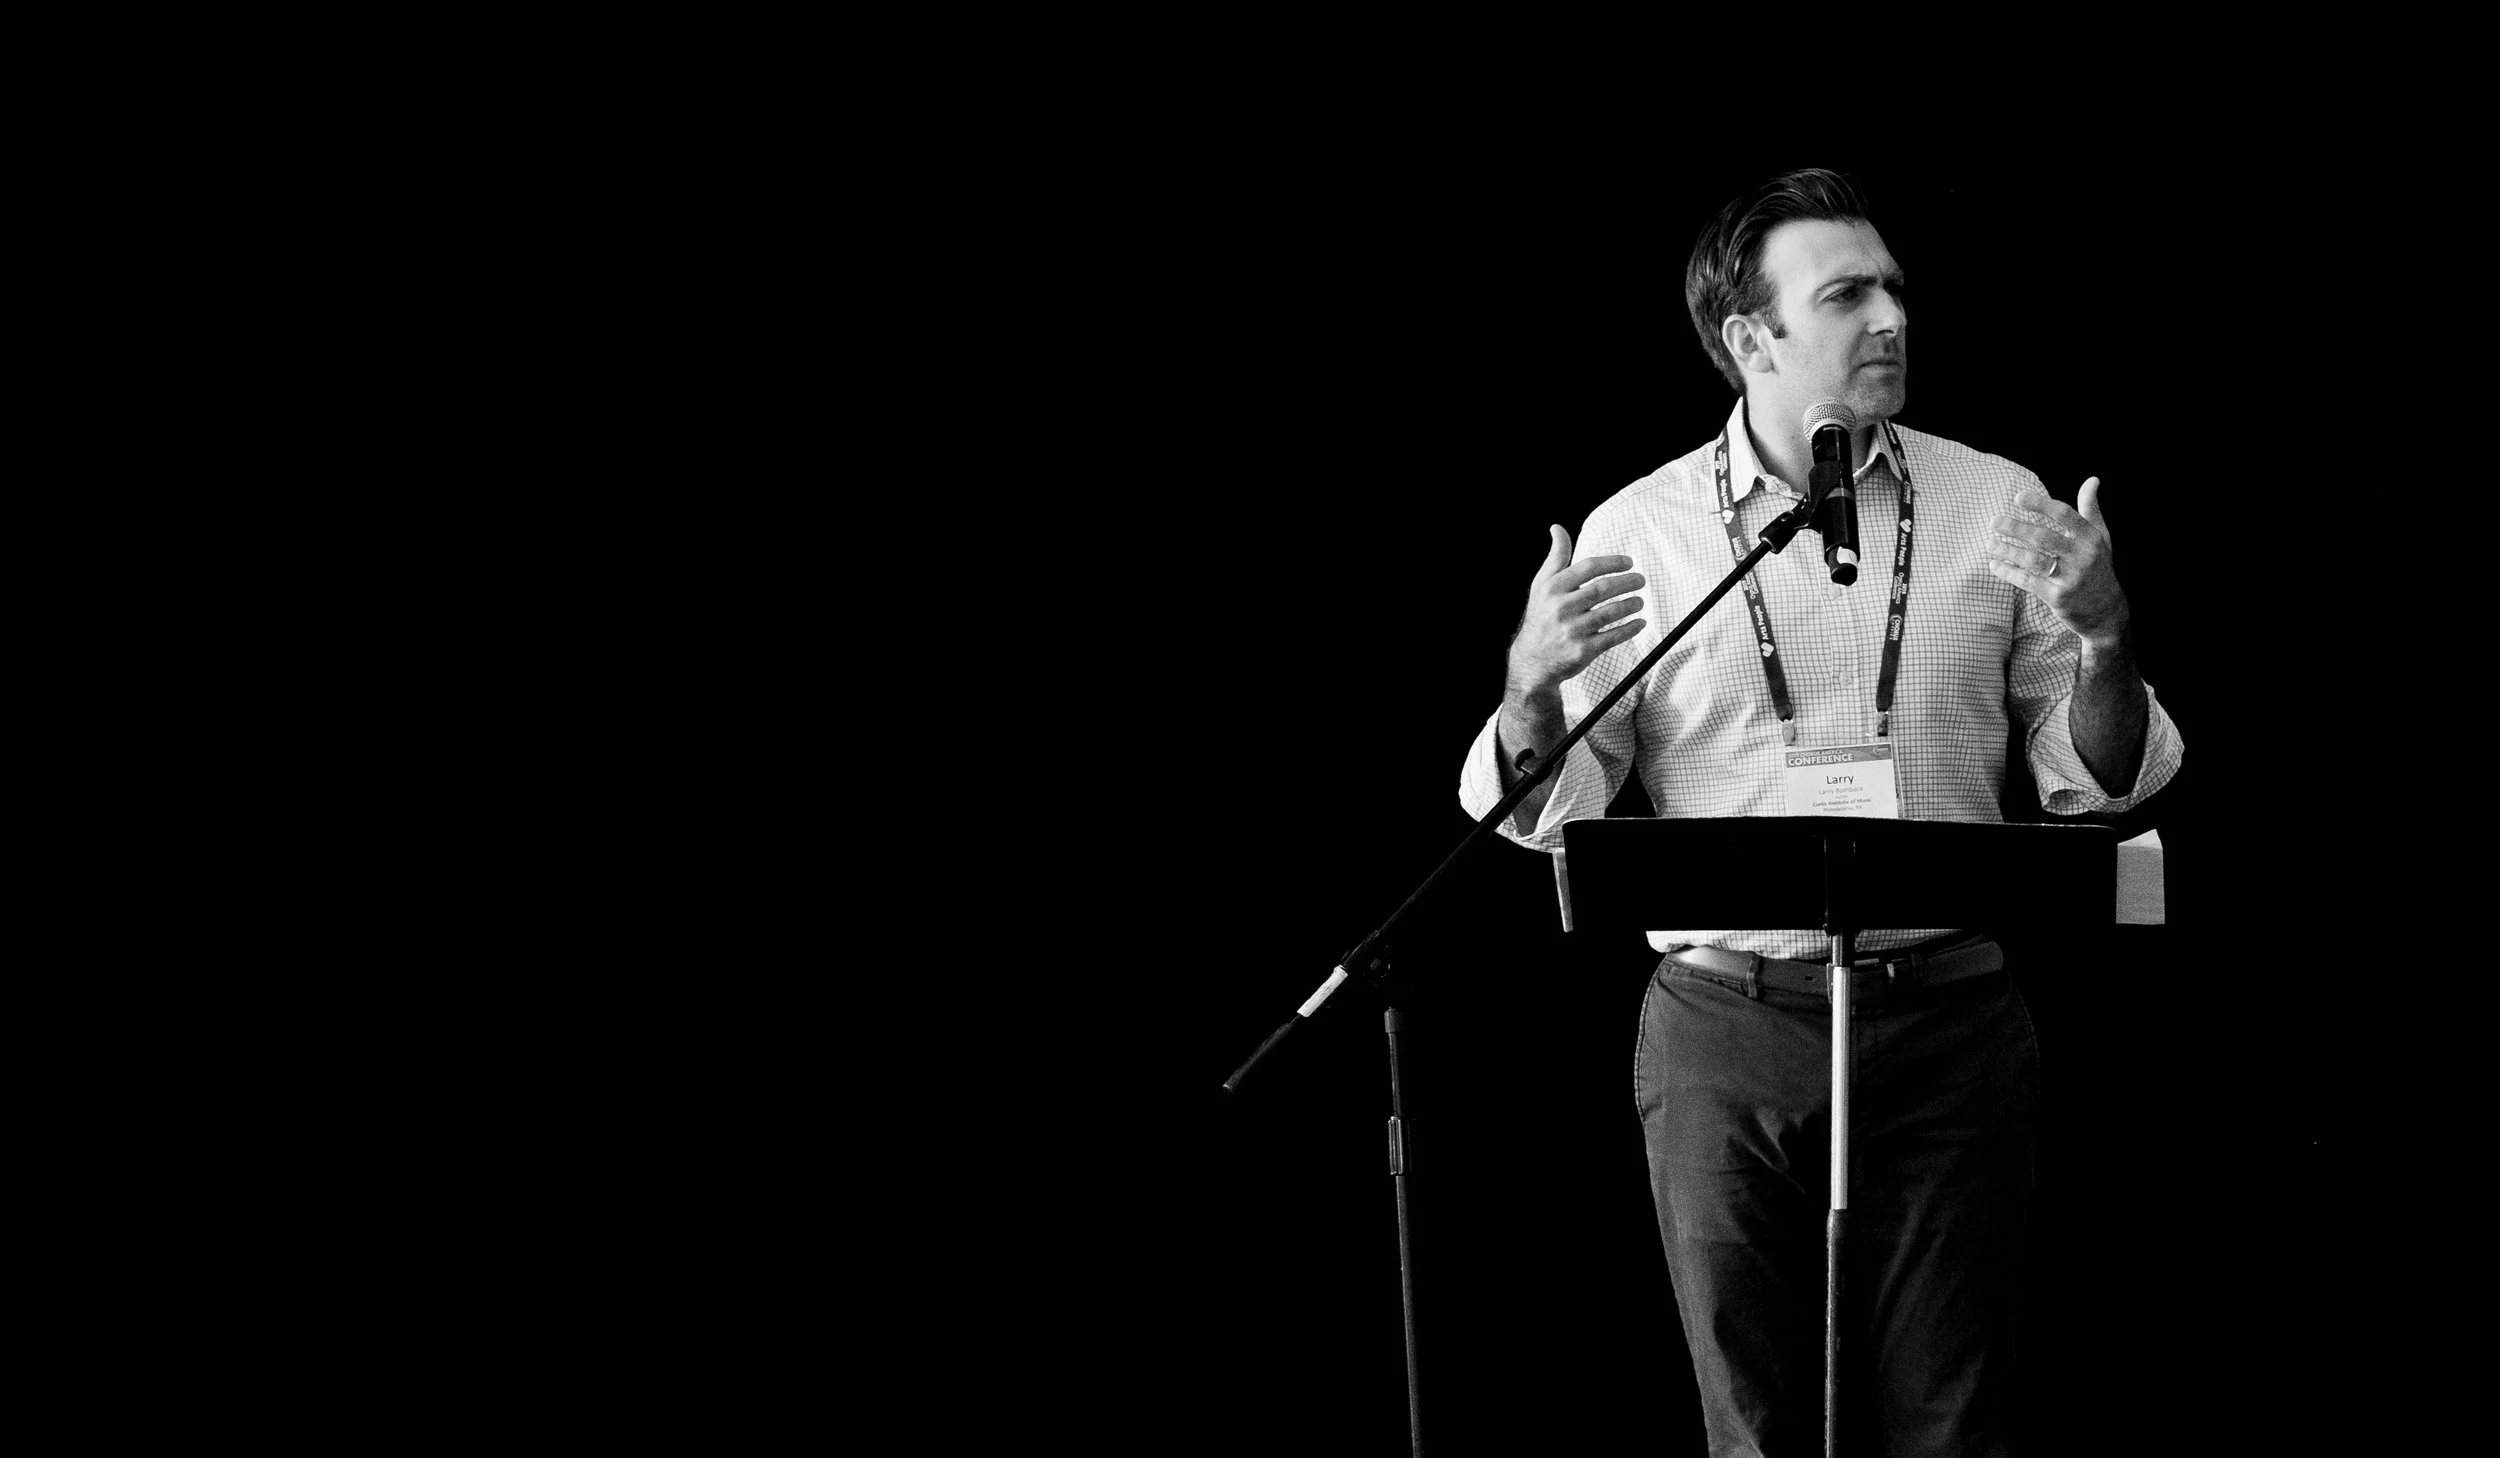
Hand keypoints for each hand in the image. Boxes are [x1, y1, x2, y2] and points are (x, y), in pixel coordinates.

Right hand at [1507, 525, 1645, 692]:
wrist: (1532, 660)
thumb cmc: (1542, 616)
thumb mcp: (1542, 585)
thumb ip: (1556, 557)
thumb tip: (1557, 528)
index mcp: (1553, 588)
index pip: (1589, 567)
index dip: (1613, 562)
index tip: (1629, 562)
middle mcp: (1561, 608)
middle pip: (1603, 589)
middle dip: (1628, 582)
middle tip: (1640, 580)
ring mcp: (1572, 630)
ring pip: (1611, 612)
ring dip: (1632, 604)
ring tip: (1640, 601)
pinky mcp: (1582, 650)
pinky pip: (1614, 636)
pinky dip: (1631, 628)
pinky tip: (1639, 623)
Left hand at [1985, 477, 2129, 648]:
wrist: (2106, 610)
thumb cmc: (2099, 566)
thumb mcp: (2101, 537)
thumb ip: (2091, 508)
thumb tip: (2092, 479)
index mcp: (2090, 537)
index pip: (2064, 514)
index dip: (2040, 504)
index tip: (2017, 498)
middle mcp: (2082, 556)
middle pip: (2044, 537)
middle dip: (2016, 528)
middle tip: (1993, 521)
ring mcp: (2070, 578)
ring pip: (2033, 561)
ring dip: (2008, 551)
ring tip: (1989, 543)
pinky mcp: (2058, 597)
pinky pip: (2028, 582)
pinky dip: (2009, 572)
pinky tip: (1994, 564)